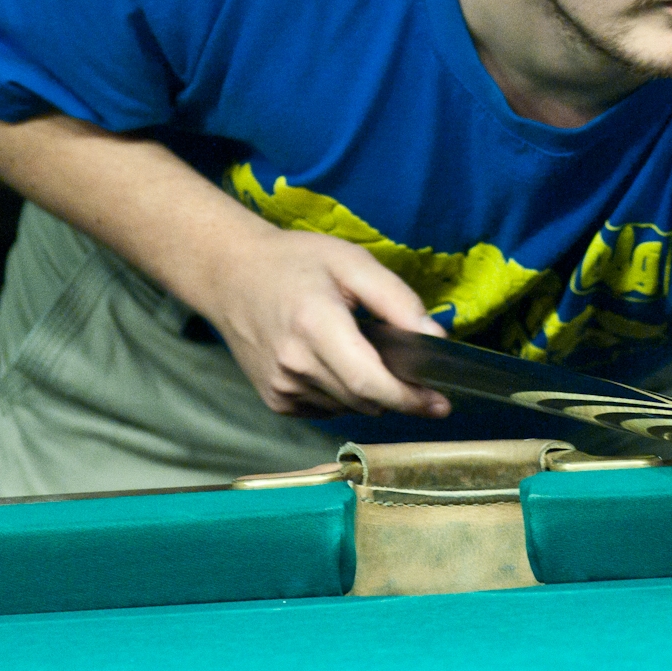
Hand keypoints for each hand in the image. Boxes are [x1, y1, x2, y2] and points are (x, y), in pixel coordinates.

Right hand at [195, 220, 451, 420]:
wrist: (231, 275)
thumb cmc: (296, 262)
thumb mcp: (353, 263)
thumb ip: (398, 301)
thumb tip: (436, 339)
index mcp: (315, 325)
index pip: (369, 382)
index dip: (409, 398)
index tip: (440, 402)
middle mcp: (294, 364)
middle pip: (364, 400)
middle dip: (397, 394)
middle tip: (414, 371)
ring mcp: (280, 387)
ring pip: (348, 407)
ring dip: (369, 392)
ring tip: (363, 352)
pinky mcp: (274, 400)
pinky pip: (326, 408)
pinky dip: (343, 394)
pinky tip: (335, 362)